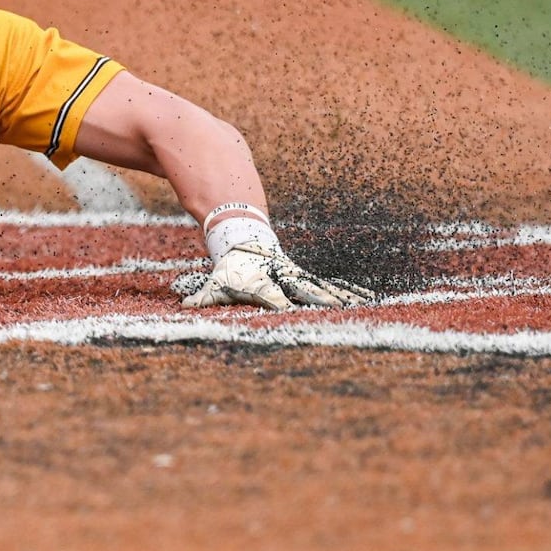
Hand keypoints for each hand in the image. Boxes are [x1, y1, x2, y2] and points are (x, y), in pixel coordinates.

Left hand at [180, 242, 373, 310]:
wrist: (245, 240)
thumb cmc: (231, 269)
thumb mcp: (216, 282)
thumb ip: (203, 296)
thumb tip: (185, 305)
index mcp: (262, 282)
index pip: (271, 295)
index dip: (278, 302)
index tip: (288, 310)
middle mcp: (283, 278)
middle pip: (305, 289)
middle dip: (321, 299)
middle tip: (339, 309)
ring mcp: (296, 276)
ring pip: (322, 286)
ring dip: (343, 296)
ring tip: (364, 303)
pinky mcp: (305, 277)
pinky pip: (327, 285)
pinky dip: (346, 291)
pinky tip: (365, 298)